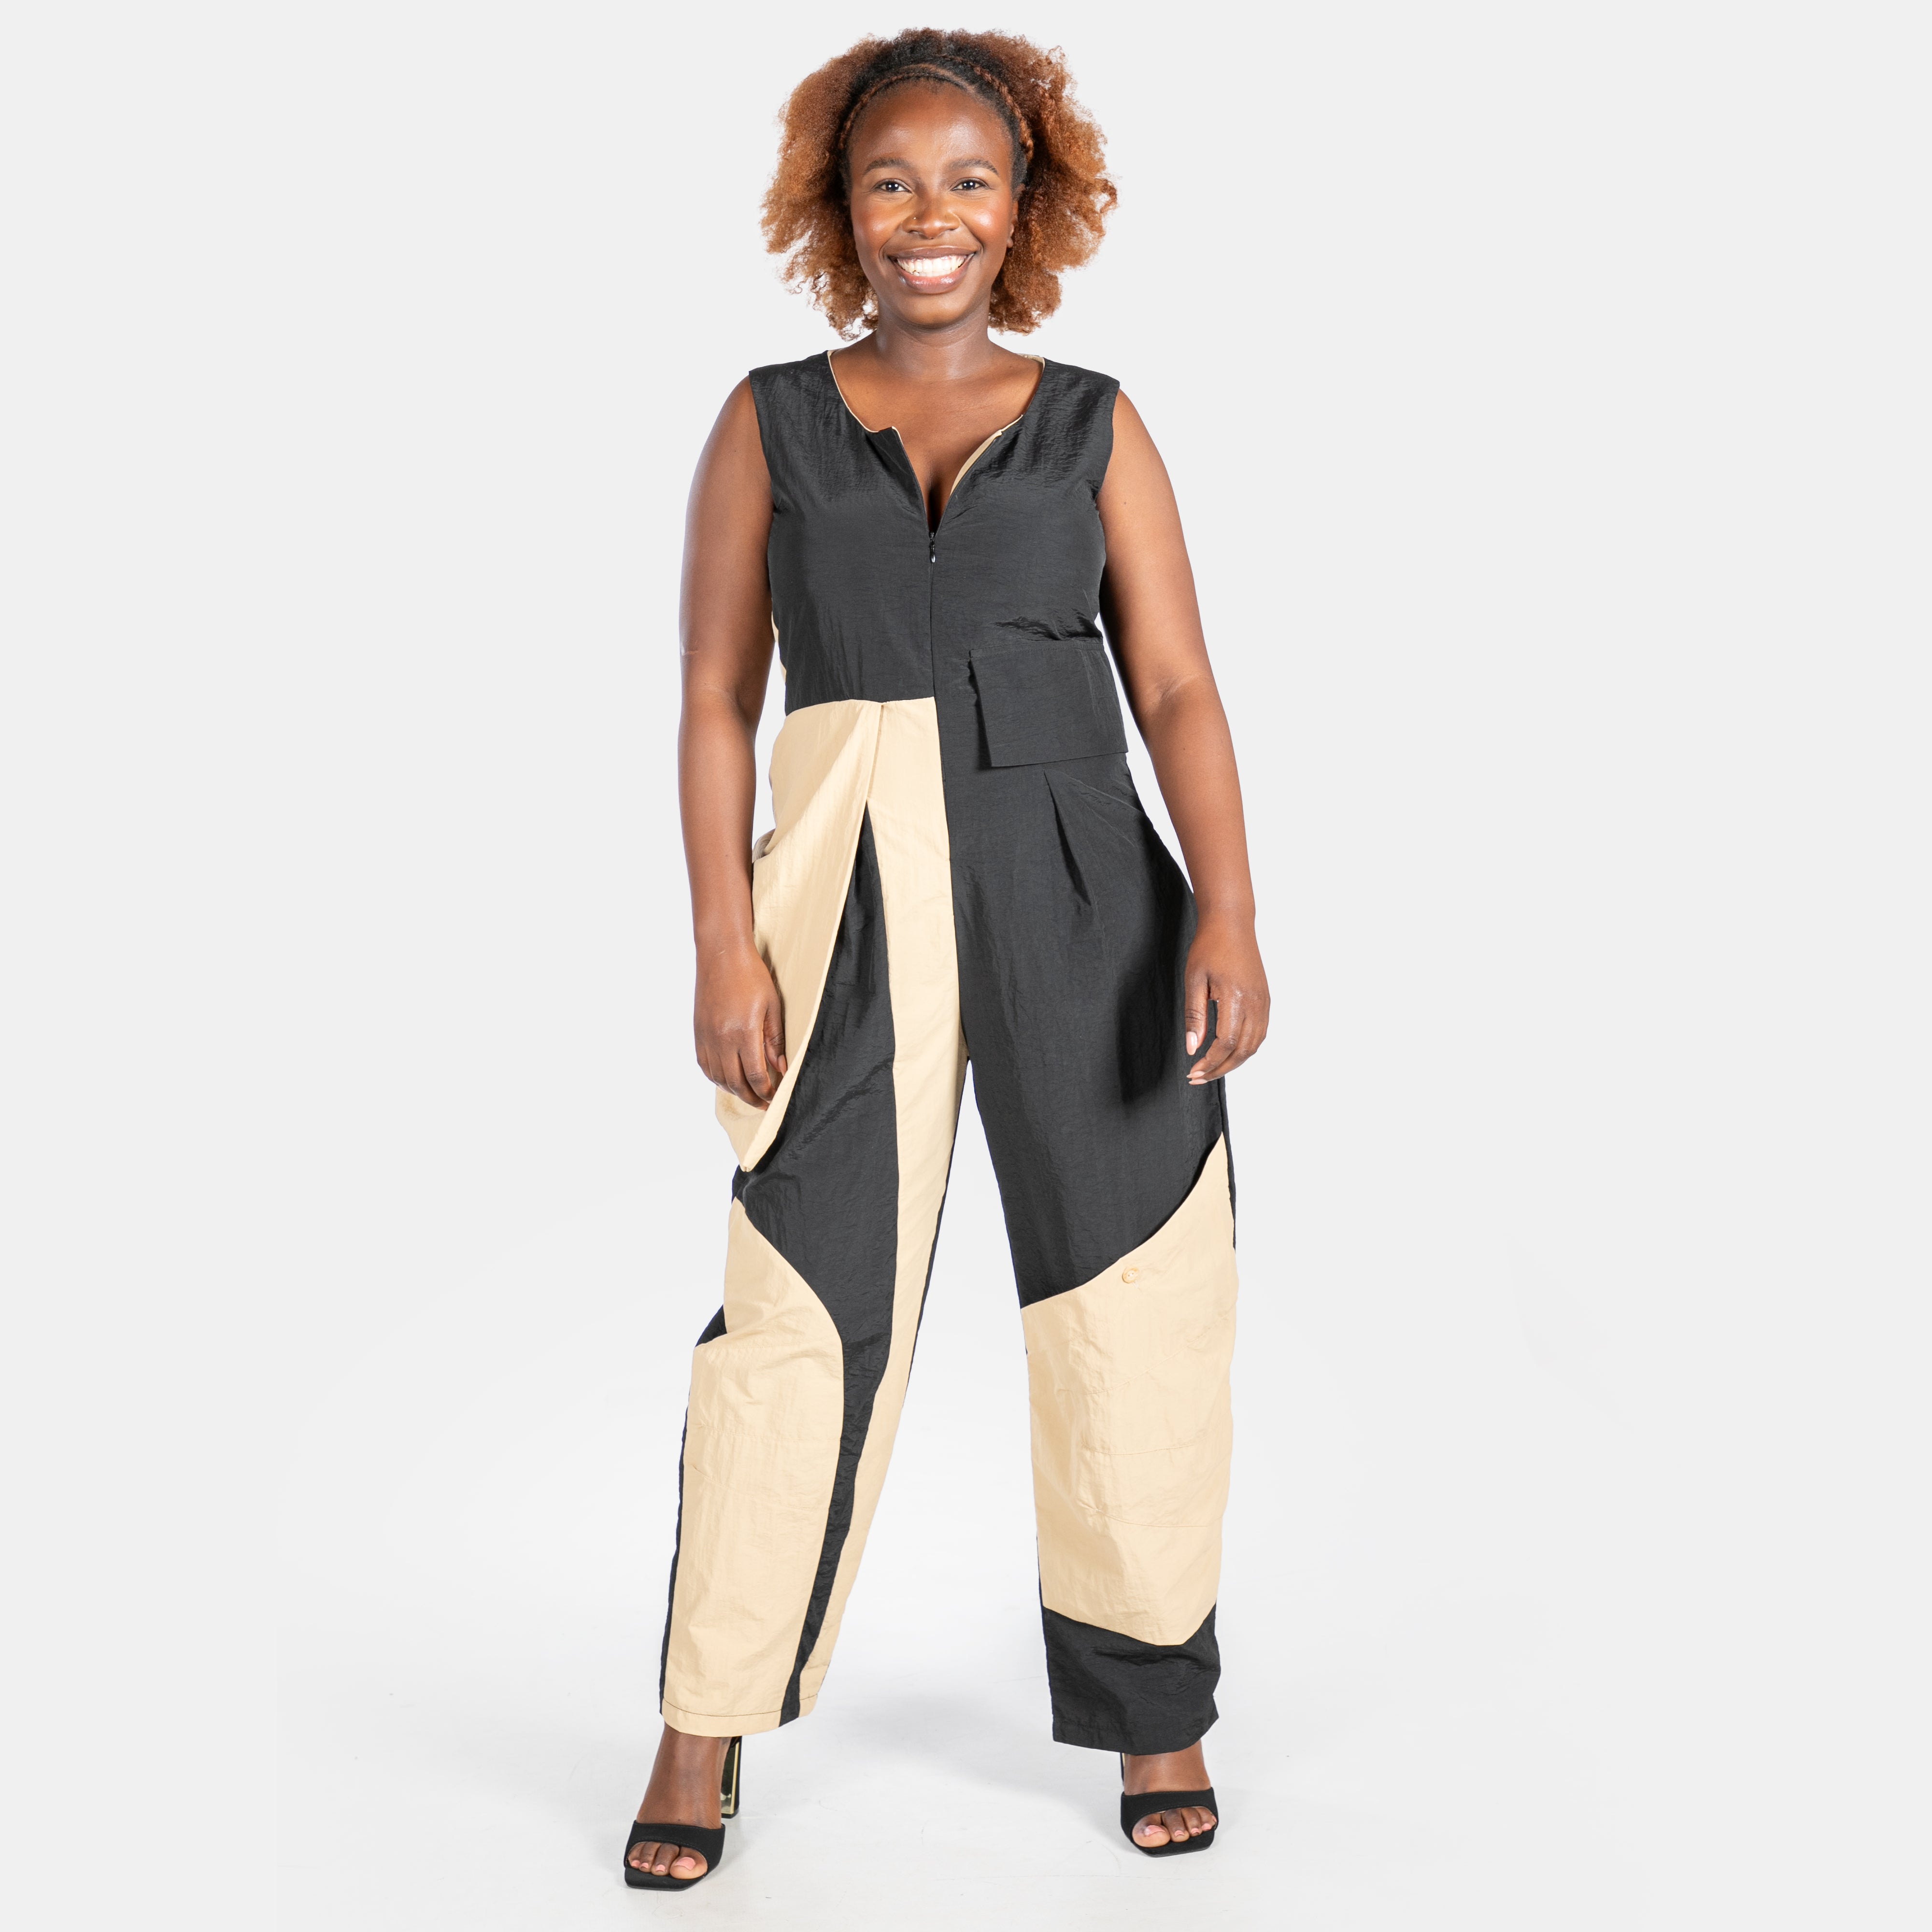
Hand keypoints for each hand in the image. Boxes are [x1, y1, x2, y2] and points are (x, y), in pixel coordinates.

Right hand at [695, 942, 786, 1106]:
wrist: (721, 955)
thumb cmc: (751, 976)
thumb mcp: (772, 1006)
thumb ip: (775, 1040)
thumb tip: (781, 1068)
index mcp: (743, 1033)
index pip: (755, 1076)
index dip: (766, 1091)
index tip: (775, 1096)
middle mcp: (721, 1039)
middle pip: (735, 1083)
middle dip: (751, 1098)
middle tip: (764, 1103)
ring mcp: (706, 1037)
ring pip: (718, 1078)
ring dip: (734, 1090)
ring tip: (748, 1093)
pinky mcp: (698, 1033)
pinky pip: (705, 1065)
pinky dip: (717, 1078)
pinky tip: (728, 1078)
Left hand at [1184, 911, 1268, 1083]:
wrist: (1231, 924)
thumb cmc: (1209, 947)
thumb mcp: (1194, 980)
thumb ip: (1195, 1016)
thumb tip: (1193, 1048)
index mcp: (1236, 997)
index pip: (1226, 1043)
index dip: (1210, 1062)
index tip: (1193, 1071)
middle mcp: (1255, 1003)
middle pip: (1243, 1050)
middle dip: (1221, 1068)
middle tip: (1199, 1077)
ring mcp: (1263, 1002)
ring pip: (1254, 1045)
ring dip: (1234, 1062)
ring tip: (1212, 1069)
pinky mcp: (1265, 999)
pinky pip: (1260, 1033)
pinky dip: (1246, 1048)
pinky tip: (1229, 1052)